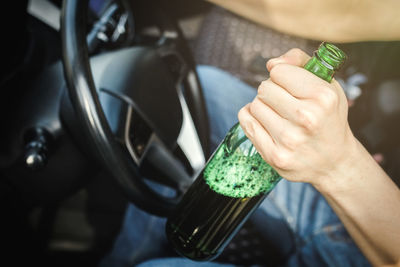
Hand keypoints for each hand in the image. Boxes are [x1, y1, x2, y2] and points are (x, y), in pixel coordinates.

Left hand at [238, 48, 358, 186]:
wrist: (334, 161)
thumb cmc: (328, 118)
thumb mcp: (327, 85)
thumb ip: (300, 62)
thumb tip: (271, 63)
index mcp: (322, 97)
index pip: (279, 71)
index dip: (282, 75)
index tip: (291, 85)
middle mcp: (307, 118)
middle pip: (264, 88)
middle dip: (271, 91)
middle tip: (284, 102)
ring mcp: (289, 139)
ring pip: (254, 105)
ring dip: (263, 106)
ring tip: (278, 114)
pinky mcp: (274, 155)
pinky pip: (246, 123)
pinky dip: (251, 118)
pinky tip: (265, 122)